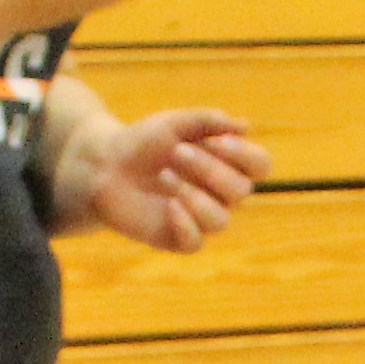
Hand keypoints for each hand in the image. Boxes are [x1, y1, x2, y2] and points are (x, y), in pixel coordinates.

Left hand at [66, 104, 263, 248]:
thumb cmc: (144, 142)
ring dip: (194, 195)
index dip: (245, 155)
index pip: (259, 165)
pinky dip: (185, 224)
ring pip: (220, 220)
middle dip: (210, 169)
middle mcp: (220, 195)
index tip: (217, 140)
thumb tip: (245, 126)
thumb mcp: (174, 123)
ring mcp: (200, 219)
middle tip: (177, 152)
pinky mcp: (178, 238)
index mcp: (226, 165)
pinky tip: (169, 206)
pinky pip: (195, 242)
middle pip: (241, 191)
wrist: (105, 164)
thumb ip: (208, 121)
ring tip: (164, 176)